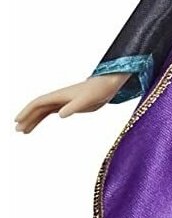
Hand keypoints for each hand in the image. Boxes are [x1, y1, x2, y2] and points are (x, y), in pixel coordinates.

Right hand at [14, 73, 131, 132]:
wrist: (107, 85)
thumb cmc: (98, 91)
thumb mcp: (87, 100)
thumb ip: (73, 107)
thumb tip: (59, 114)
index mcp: (60, 95)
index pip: (38, 103)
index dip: (27, 111)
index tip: (18, 120)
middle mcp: (58, 98)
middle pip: (37, 108)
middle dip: (27, 118)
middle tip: (17, 130)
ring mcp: (62, 101)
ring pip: (42, 111)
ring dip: (32, 120)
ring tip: (23, 131)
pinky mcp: (67, 105)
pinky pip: (49, 112)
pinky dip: (41, 119)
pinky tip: (36, 125)